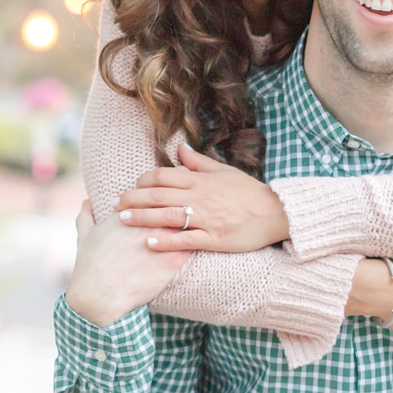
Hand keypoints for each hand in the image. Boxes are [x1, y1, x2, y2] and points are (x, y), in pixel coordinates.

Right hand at [65, 201, 191, 327]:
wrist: (99, 295)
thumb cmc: (90, 265)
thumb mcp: (85, 235)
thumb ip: (86, 214)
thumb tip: (86, 201)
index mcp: (129, 212)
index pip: (154, 193)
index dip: (162, 194)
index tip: (167, 196)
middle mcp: (147, 223)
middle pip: (173, 203)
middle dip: (181, 201)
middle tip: (189, 204)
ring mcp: (161, 240)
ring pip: (186, 221)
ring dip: (191, 221)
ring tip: (198, 223)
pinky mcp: (172, 261)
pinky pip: (192, 244)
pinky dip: (196, 241)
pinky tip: (198, 243)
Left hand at [114, 143, 288, 252]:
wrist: (276, 213)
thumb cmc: (249, 192)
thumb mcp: (224, 172)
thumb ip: (199, 162)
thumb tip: (180, 149)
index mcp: (201, 180)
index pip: (164, 176)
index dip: (144, 181)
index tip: (132, 187)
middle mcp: (201, 197)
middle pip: (159, 195)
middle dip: (134, 199)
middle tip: (116, 205)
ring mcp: (208, 218)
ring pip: (168, 216)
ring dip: (143, 218)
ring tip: (123, 220)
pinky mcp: (215, 239)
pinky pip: (186, 240)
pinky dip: (167, 241)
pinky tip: (149, 243)